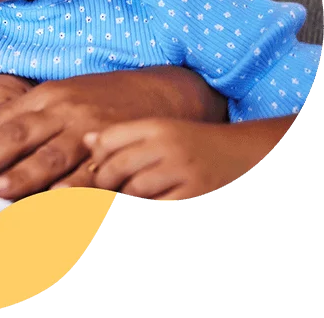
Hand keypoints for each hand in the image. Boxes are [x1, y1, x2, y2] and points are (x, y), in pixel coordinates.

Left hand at [0, 68, 212, 199]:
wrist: (160, 88)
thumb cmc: (101, 95)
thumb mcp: (60, 95)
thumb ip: (26, 117)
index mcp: (42, 96)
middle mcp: (60, 109)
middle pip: (13, 135)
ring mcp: (87, 127)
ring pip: (47, 154)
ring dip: (19, 175)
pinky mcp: (113, 146)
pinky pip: (89, 172)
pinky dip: (71, 188)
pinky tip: (53, 202)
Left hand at [84, 116, 294, 199]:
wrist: (245, 155)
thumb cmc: (194, 147)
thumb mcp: (162, 132)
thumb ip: (124, 136)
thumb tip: (86, 141)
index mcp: (155, 126)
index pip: (108, 139)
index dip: (96, 158)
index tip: (95, 169)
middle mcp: (167, 145)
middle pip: (116, 167)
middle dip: (104, 183)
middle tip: (105, 189)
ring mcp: (182, 171)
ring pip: (133, 190)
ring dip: (125, 197)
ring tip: (127, 195)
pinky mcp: (194, 194)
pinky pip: (157, 204)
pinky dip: (147, 204)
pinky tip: (150, 199)